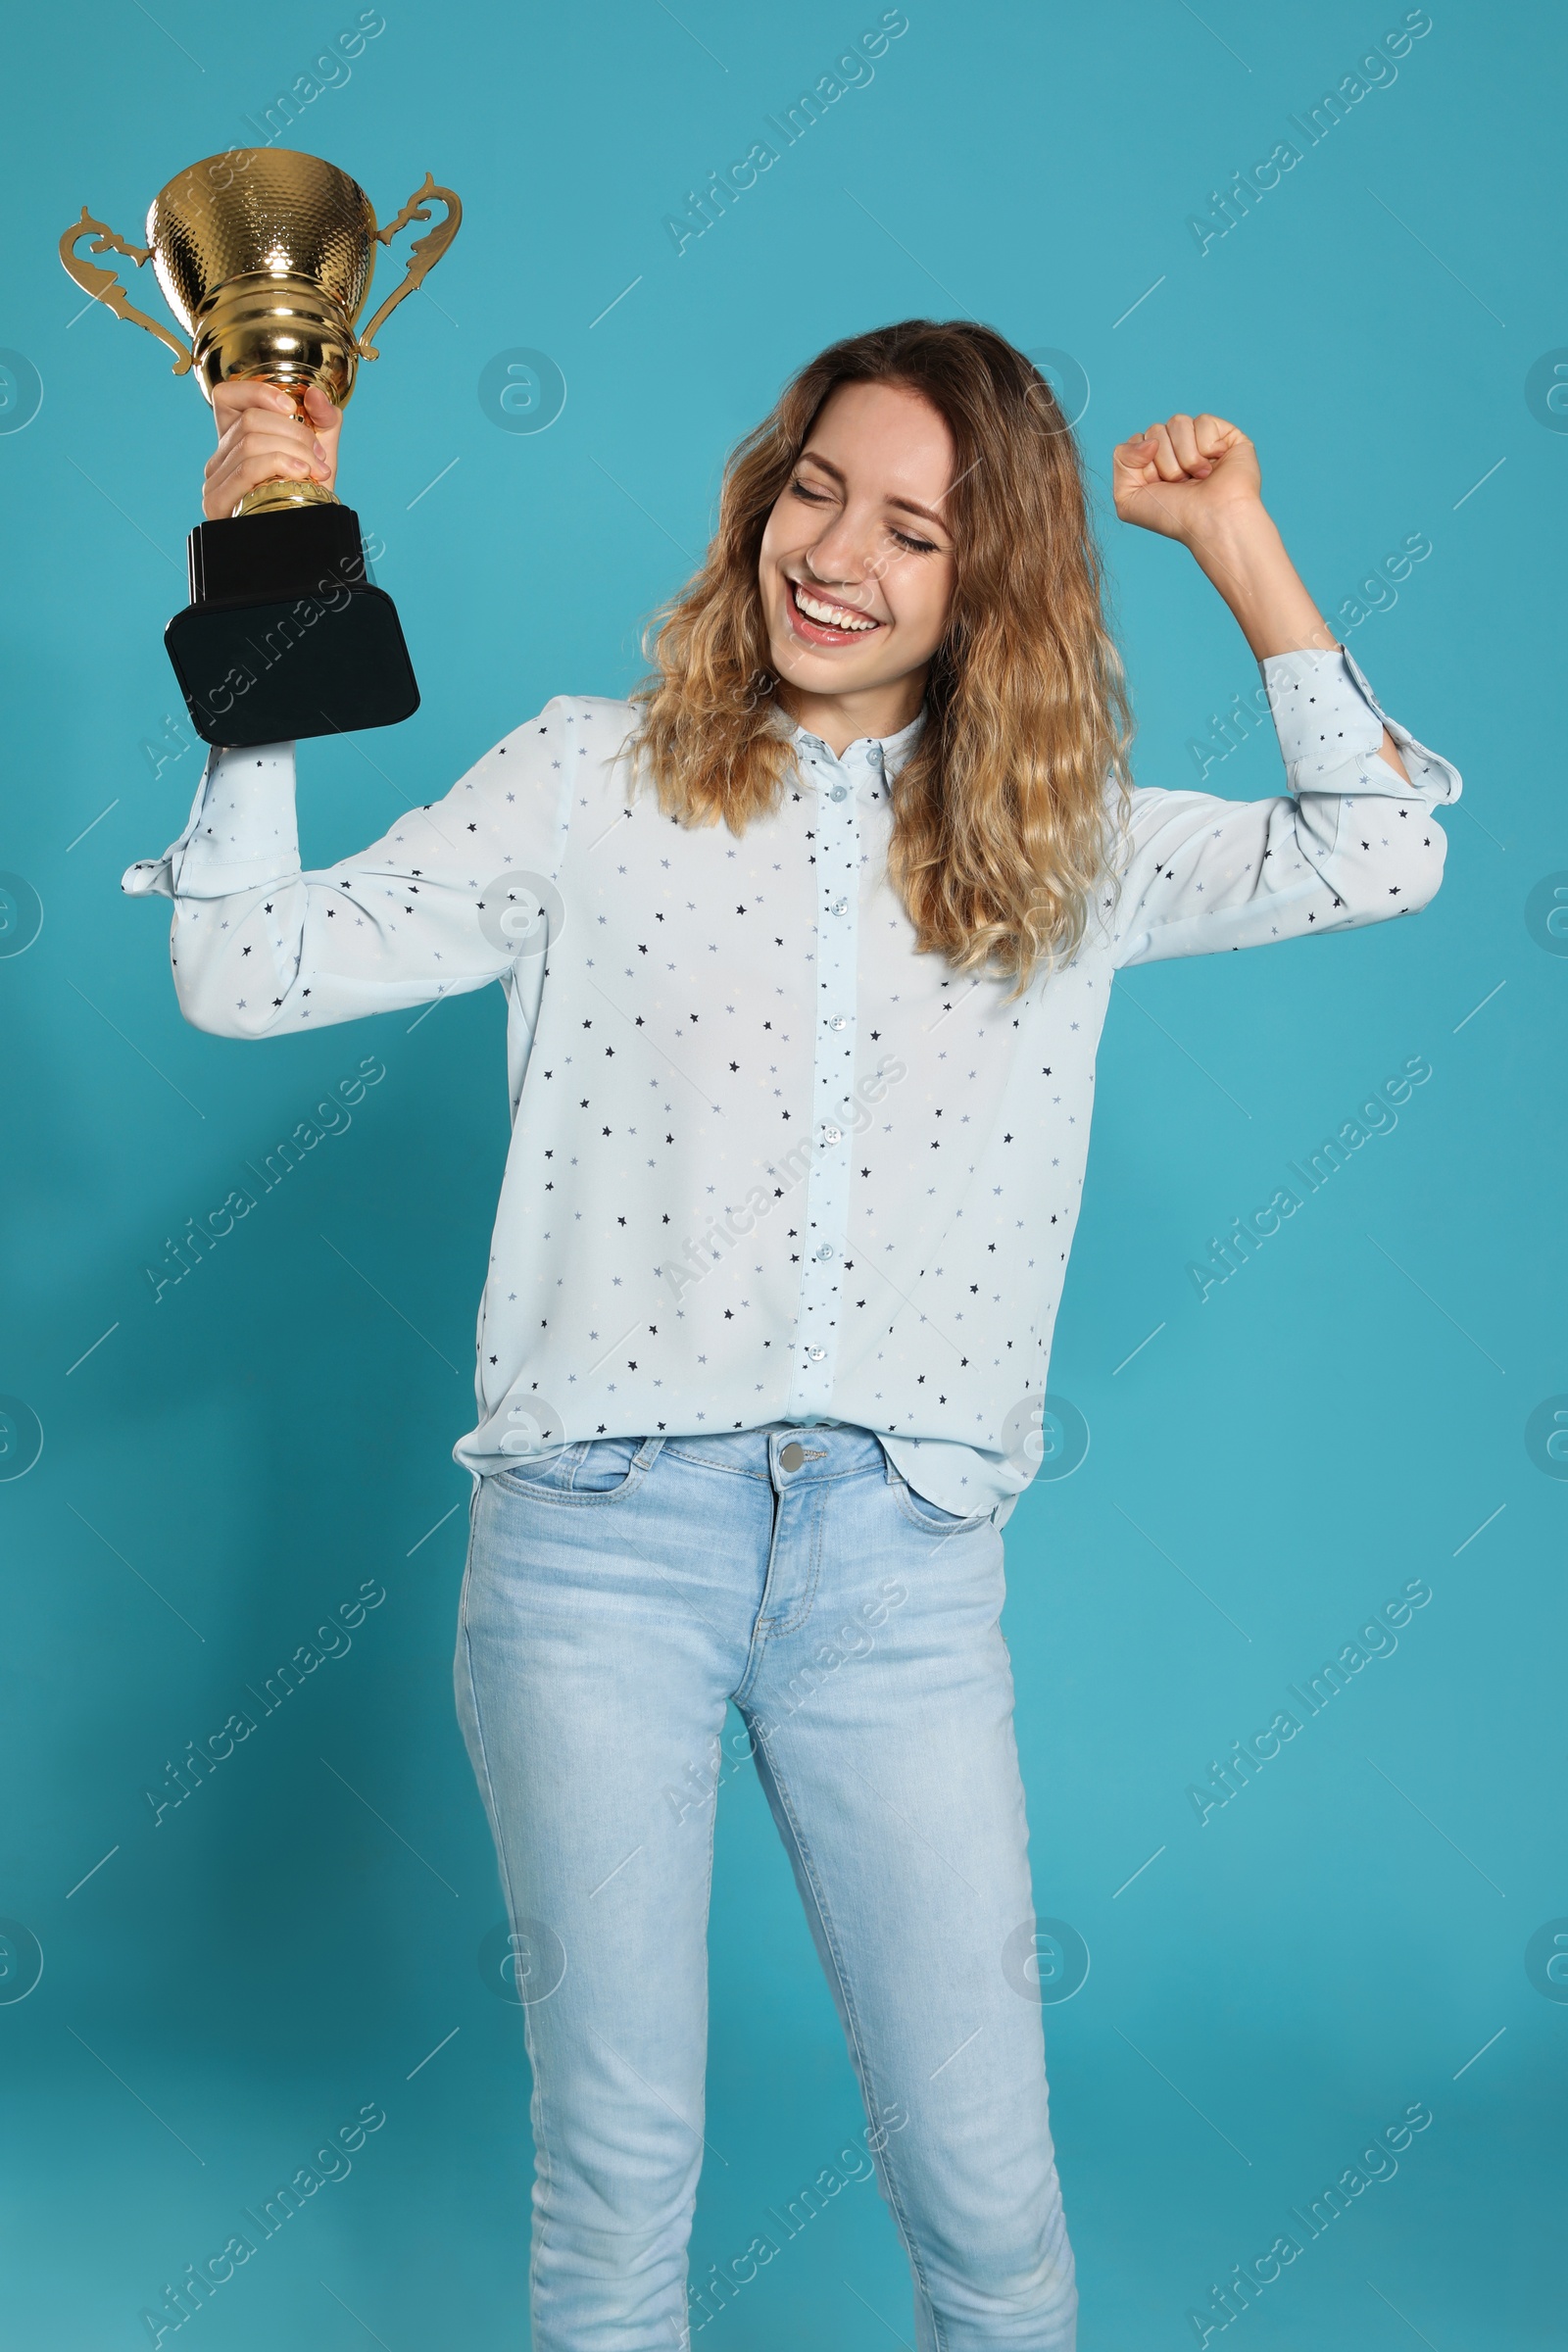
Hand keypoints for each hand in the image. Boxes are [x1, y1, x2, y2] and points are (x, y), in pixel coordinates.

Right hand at [202, 380, 341, 519]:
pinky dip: (277, 464)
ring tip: (316, 469)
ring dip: (292, 451)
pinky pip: (246, 469)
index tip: (292, 406)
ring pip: (250, 442)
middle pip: (249, 420)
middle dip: (294, 432)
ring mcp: (214, 480)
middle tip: (318, 455)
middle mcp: (219, 457)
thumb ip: (323, 420)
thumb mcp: (321, 452)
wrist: (310, 535)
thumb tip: (315, 394)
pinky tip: (299, 473)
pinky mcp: (217, 502)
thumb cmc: (309, 496)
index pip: (226, 396)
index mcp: (235, 439)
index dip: (258, 391)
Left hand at [1111, 412, 1262, 548]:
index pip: (1138, 440)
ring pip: (1178, 422)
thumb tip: (1150, 439)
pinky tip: (1215, 463)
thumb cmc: (1174, 516)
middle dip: (1165, 462)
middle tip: (1181, 484)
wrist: (1212, 521)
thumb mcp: (1127, 497)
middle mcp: (1177, 450)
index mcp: (1155, 463)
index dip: (1143, 464)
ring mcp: (1200, 440)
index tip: (1158, 486)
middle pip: (1155, 430)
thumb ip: (1121, 460)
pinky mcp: (1224, 434)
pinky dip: (1207, 446)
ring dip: (1185, 456)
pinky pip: (1203, 420)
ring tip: (1199, 476)